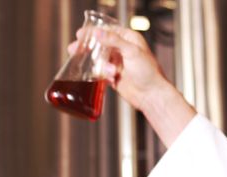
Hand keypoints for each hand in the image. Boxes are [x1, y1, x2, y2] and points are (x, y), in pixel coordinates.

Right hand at [67, 26, 195, 146]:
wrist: (151, 95)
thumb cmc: (148, 72)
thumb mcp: (131, 52)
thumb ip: (114, 41)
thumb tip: (98, 32)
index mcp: (129, 39)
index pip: (108, 31)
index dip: (94, 32)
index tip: (81, 35)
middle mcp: (123, 50)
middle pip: (100, 45)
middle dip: (88, 48)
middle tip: (74, 49)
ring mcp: (118, 63)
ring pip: (99, 59)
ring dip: (96, 64)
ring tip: (99, 69)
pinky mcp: (114, 76)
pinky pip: (101, 72)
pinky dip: (101, 74)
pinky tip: (109, 78)